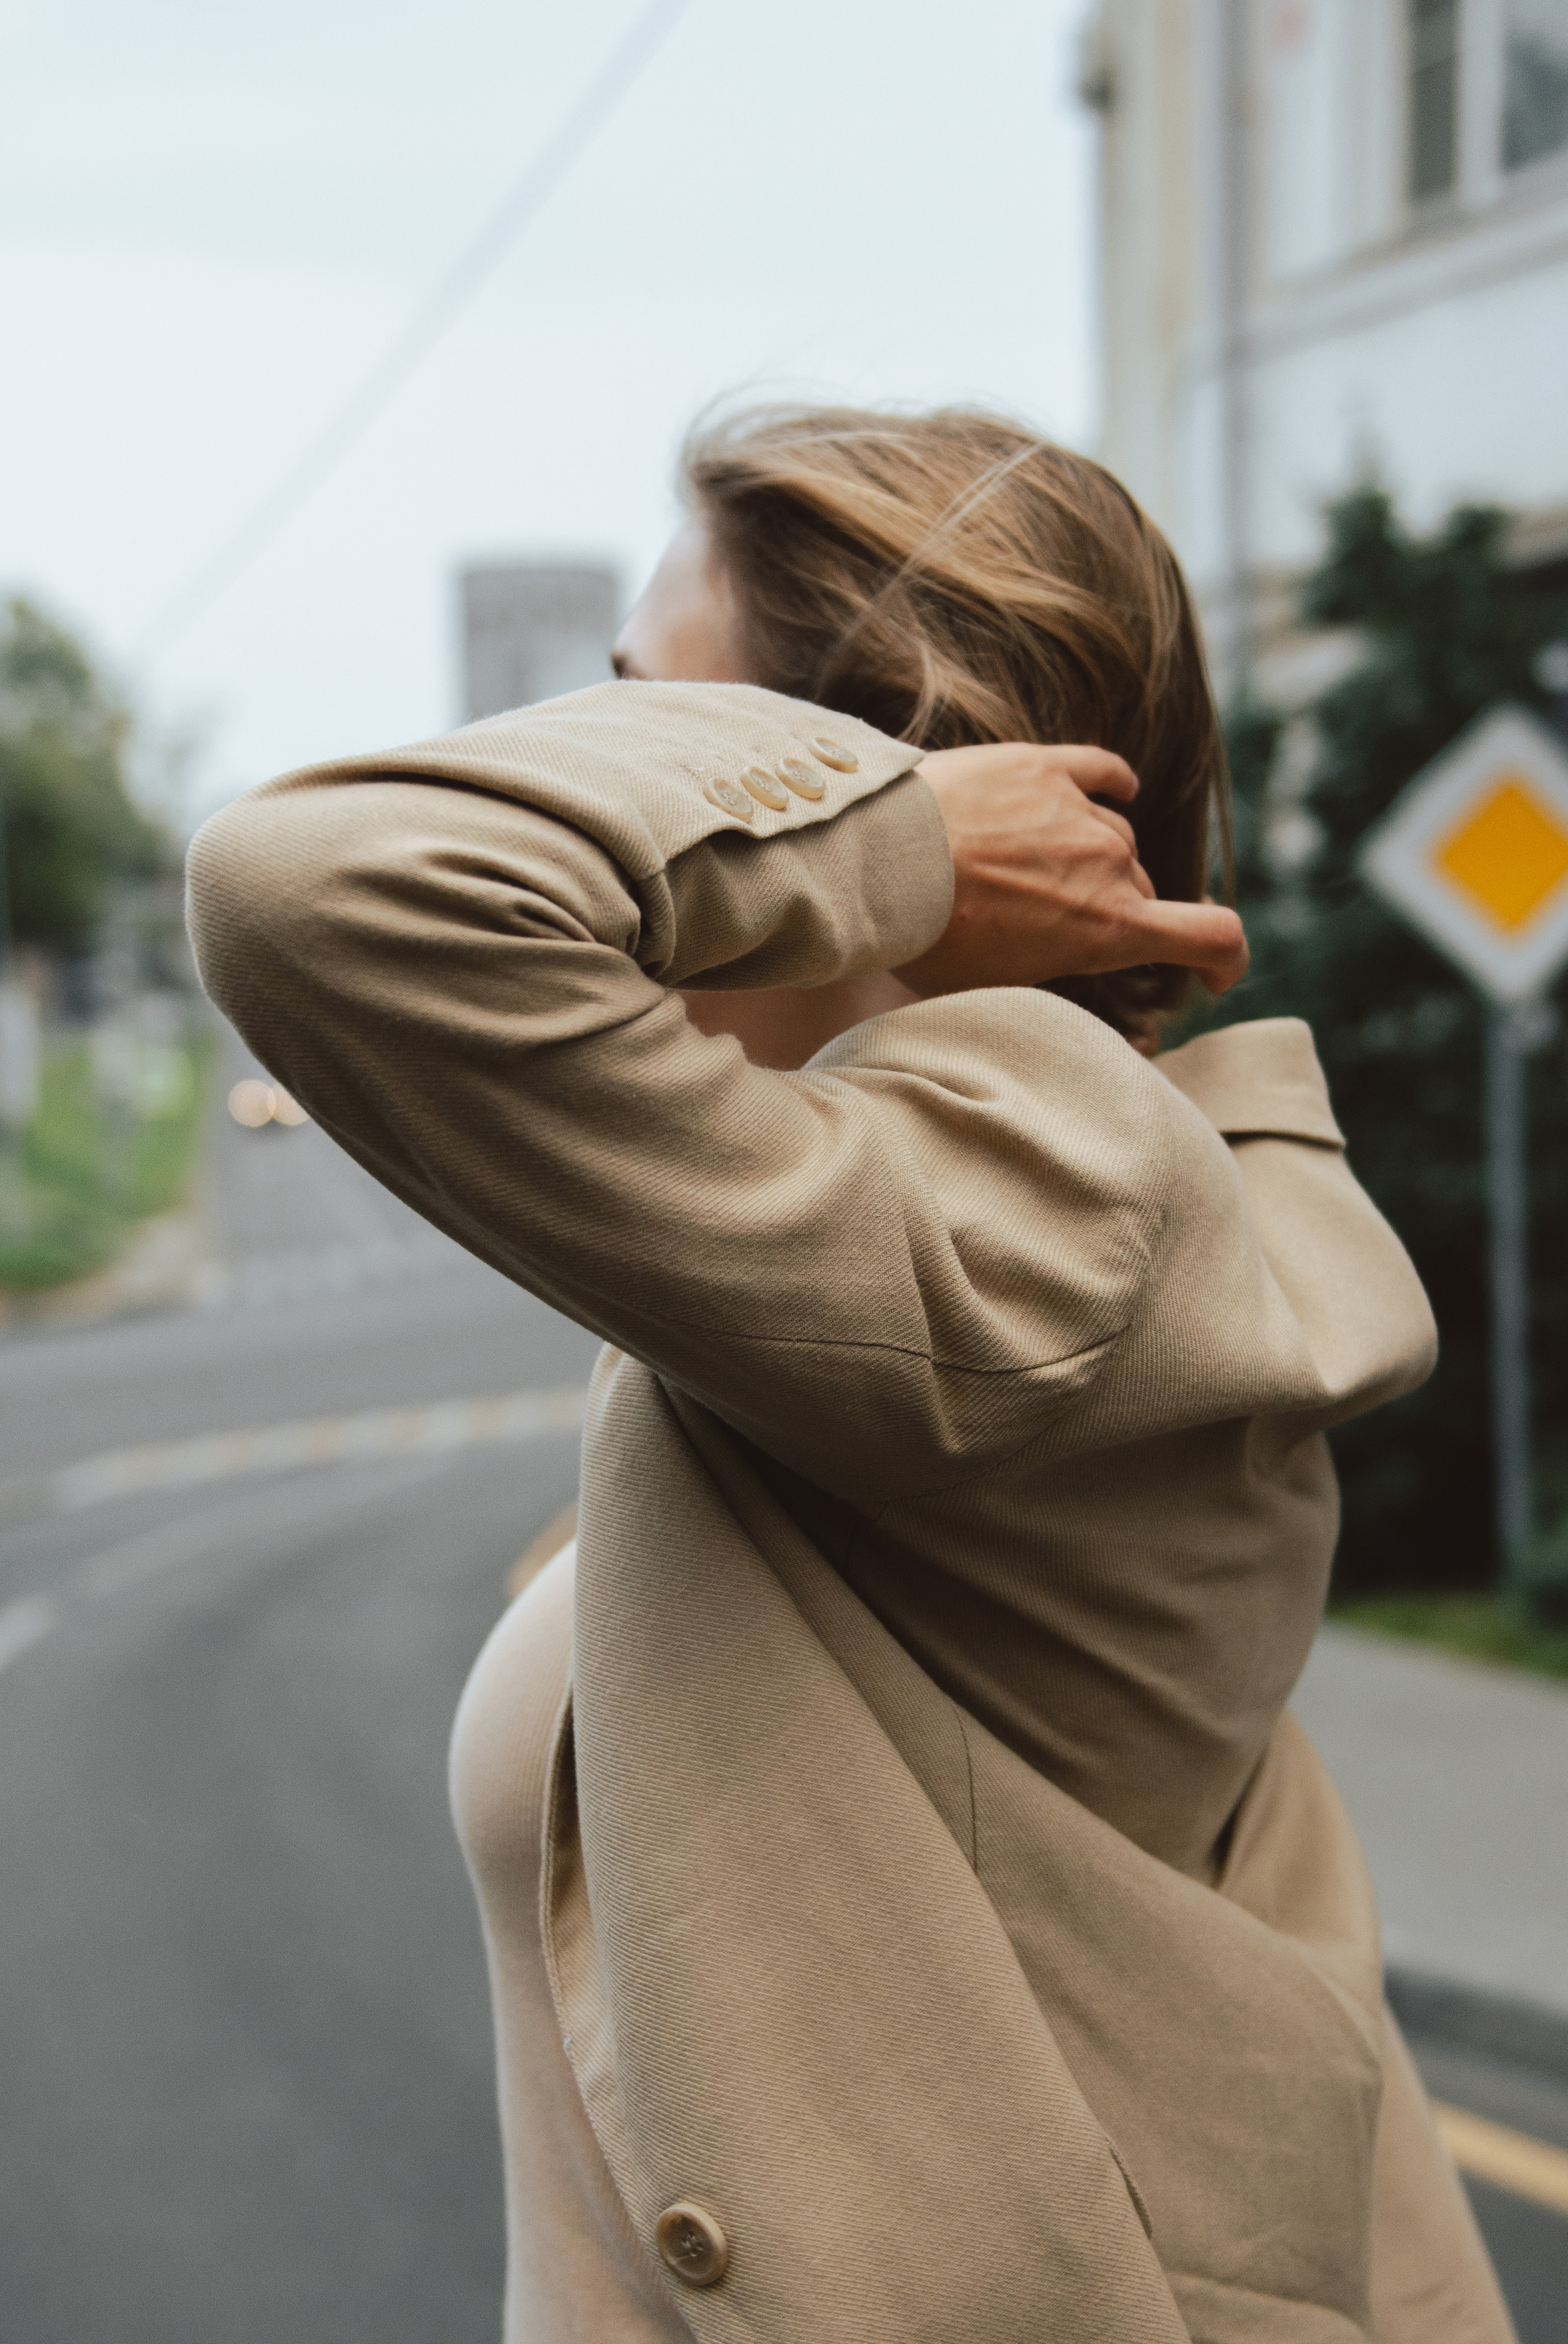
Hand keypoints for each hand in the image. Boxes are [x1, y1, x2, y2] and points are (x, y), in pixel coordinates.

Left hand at [893, 743, 1247, 998]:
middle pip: (1137, 891)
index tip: (1215, 975)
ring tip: (1037, 872)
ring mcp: (1079, 810)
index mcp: (1111, 928)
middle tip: (1058, 928)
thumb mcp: (997, 989)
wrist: (880, 862)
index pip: (1213, 937)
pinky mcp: (1043, 767)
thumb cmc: (930, 940)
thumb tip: (1069, 974)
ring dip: (1092, 856)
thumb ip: (1053, 973)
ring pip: (1113, 837)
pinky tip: (1122, 786)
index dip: (1224, 958)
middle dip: (1112, 911)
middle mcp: (1111, 864)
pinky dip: (1114, 783)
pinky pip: (1102, 770)